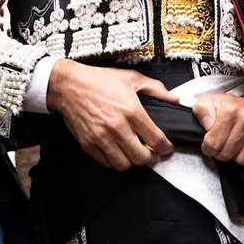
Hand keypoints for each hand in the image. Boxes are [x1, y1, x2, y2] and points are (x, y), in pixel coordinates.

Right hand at [46, 60, 179, 170]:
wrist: (69, 85)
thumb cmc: (99, 80)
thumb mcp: (132, 78)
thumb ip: (156, 89)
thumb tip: (174, 98)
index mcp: (132, 112)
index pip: (156, 140)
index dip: (166, 148)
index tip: (167, 148)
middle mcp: (118, 127)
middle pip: (142, 158)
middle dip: (151, 158)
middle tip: (151, 153)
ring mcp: (101, 138)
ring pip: (124, 164)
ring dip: (132, 161)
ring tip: (133, 152)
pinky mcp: (88, 144)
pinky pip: (106, 162)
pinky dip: (114, 160)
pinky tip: (117, 151)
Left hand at [192, 92, 243, 166]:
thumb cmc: (230, 107)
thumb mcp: (209, 102)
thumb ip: (201, 110)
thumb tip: (207, 124)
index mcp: (230, 110)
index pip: (213, 144)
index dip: (208, 147)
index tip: (211, 143)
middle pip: (227, 154)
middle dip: (222, 153)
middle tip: (225, 144)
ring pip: (243, 160)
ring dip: (238, 156)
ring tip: (237, 144)